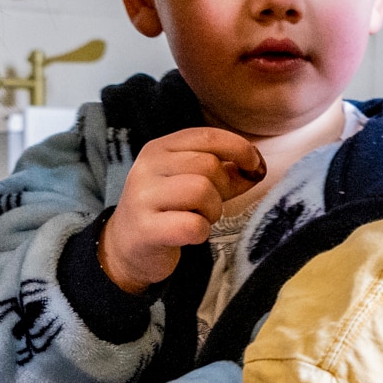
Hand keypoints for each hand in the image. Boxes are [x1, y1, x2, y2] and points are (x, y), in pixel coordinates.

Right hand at [100, 128, 264, 294]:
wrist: (126, 247)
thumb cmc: (167, 211)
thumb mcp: (190, 182)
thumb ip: (223, 171)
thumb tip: (257, 167)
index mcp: (160, 148)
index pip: (207, 136)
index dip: (239, 148)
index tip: (254, 166)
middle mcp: (147, 167)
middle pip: (208, 165)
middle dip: (223, 188)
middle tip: (212, 204)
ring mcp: (143, 197)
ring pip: (201, 191)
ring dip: (212, 210)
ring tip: (200, 218)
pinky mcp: (145, 228)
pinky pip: (192, 225)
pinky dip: (201, 232)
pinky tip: (190, 234)